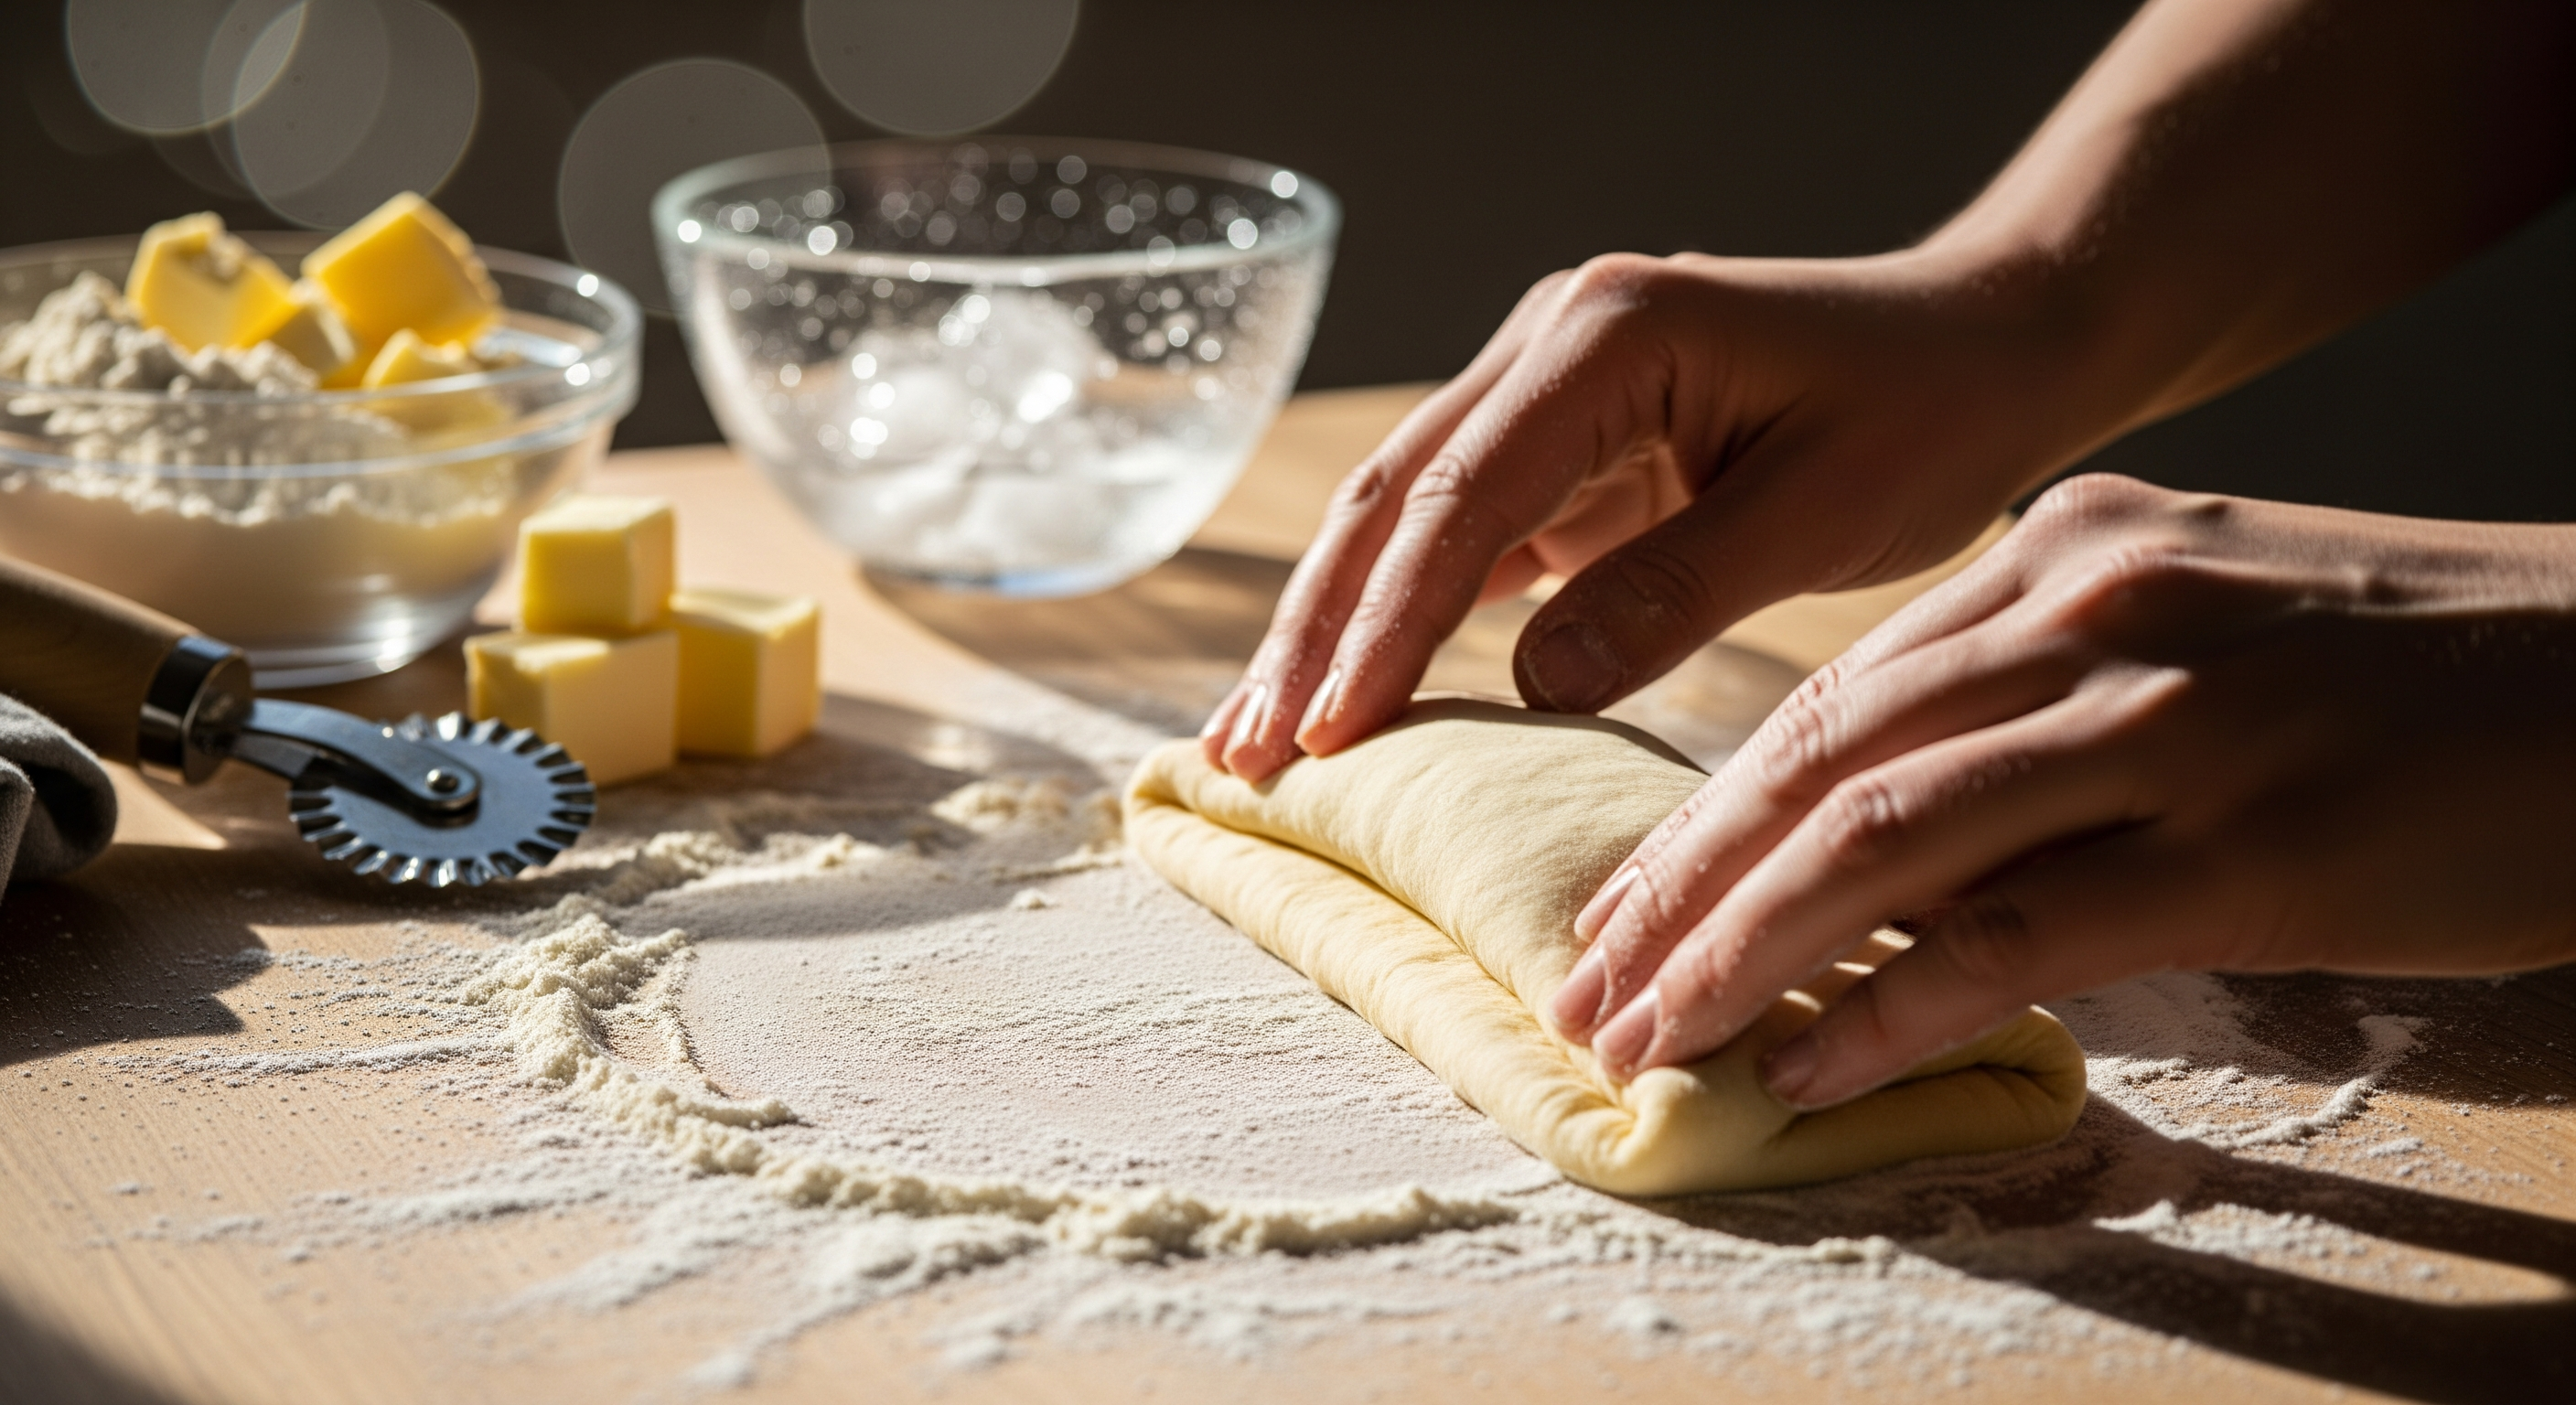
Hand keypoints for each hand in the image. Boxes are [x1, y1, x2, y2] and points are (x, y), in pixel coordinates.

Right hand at [1200, 248, 2096, 780]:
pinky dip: (1395, 620)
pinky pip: (1455, 538)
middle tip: (1244, 755)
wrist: (1984, 344)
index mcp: (1611, 333)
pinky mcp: (1559, 444)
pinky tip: (1346, 698)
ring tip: (1253, 741)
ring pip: (1401, 517)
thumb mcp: (1826, 510)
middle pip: (1394, 498)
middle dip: (1312, 633)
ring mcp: (1544, 390)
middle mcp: (1552, 342)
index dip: (1385, 624)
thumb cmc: (1930, 412)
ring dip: (1327, 630)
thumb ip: (1677, 590)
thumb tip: (1533, 688)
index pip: (1463, 495)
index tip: (1329, 734)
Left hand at [1550, 474, 2575, 1107]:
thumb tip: (1893, 819)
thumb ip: (2049, 689)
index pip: (1836, 694)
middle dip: (1684, 887)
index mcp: (2069, 554)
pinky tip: (1810, 1059)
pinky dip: (1895, 1001)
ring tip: (1653, 1037)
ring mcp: (2172, 721)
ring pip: (1889, 835)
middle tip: (1587, 989)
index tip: (1623, 906)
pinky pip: (2021, 929)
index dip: (1706, 813)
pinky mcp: (2253, 841)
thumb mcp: (2205, 622)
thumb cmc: (2416, 671)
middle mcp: (2094, 612)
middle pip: (1826, 758)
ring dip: (1746, 949)